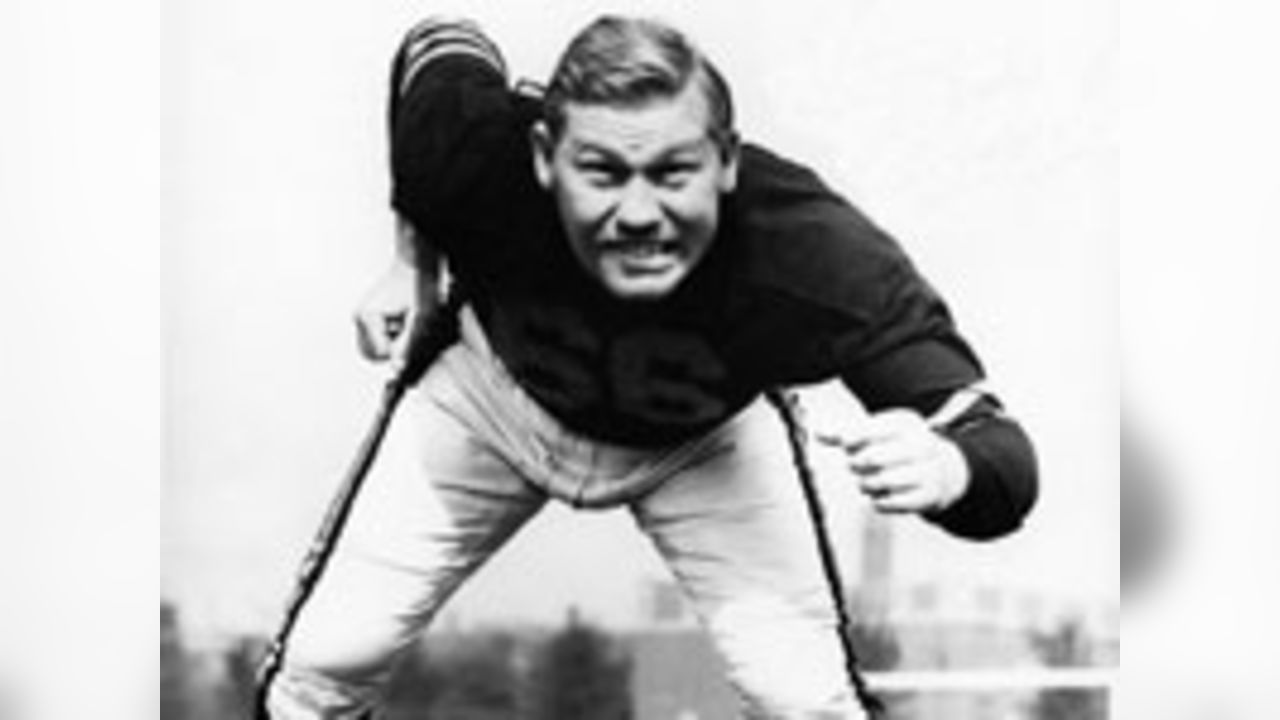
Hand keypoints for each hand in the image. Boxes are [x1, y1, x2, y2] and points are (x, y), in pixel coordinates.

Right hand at [354, 258, 435, 369]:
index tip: (411, 330)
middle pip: (372, 355)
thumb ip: (407, 345)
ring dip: (392, 342)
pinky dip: (390, 336)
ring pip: (374, 350)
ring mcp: (360, 317)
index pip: (381, 354)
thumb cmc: (420, 286)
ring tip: (405, 321)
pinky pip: (376, 340)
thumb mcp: (421, 320)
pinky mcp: (367, 317)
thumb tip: (397, 368)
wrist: (417, 266)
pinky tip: (401, 319)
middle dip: (393, 347)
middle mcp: (358, 316)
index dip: (401, 348)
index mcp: (366, 316)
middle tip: (408, 326)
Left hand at [818, 409, 968, 514]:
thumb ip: (845, 433)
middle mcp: (920, 444)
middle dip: (855, 464)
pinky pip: (888, 503)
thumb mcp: (875, 432)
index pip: (867, 429)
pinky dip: (877, 500)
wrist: (941, 469)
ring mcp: (927, 471)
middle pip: (871, 458)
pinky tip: (881, 493)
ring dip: (865, 484)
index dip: (849, 440)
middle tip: (855, 464)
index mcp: (906, 423)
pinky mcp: (927, 496)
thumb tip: (817, 433)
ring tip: (867, 480)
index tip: (846, 444)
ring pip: (879, 481)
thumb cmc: (897, 447)